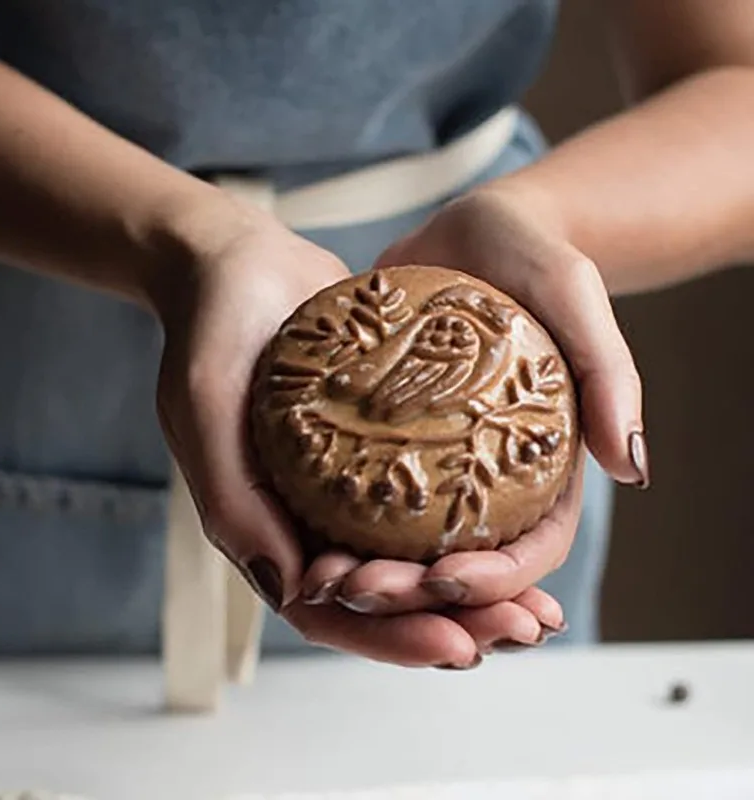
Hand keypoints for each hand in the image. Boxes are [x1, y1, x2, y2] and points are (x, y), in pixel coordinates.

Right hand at [152, 199, 564, 667]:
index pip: (328, 611)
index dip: (393, 637)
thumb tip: (295, 591)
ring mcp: (346, 485)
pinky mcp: (380, 446)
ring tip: (542, 605)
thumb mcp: (204, 405)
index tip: (458, 644)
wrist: (237, 262)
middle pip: (387, 598)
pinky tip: (527, 528)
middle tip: (526, 628)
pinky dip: (474, 524)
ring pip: (416, 558)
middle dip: (455, 622)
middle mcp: (308, 518)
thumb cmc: (210, 330)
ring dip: (477, 588)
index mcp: (264, 527)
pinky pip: (430, 497)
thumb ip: (232, 500)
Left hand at [360, 182, 646, 611]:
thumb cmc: (532, 257)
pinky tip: (295, 530)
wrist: (470, 229)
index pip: (529, 550)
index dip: (494, 582)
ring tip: (320, 576)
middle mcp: (488, 477)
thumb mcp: (573, 297)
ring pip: (402, 545)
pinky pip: (356, 494)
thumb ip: (608, 374)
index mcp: (544, 467)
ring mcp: (434, 461)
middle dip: (415, 595)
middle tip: (360, 585)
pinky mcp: (387, 438)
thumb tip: (633, 466)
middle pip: (457, 564)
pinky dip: (331, 523)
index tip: (445, 579)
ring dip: (366, 572)